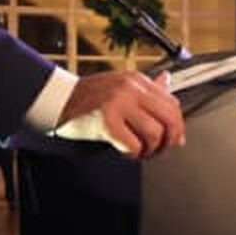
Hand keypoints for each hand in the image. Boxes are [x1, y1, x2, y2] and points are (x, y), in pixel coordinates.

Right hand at [56, 70, 185, 158]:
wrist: (57, 101)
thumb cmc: (88, 98)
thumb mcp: (120, 86)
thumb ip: (145, 87)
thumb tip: (169, 83)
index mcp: (136, 80)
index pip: (172, 103)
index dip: (178, 125)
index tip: (175, 138)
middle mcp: (130, 89)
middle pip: (169, 118)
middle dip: (169, 140)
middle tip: (159, 150)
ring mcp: (118, 103)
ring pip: (154, 134)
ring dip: (150, 150)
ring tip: (140, 151)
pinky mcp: (106, 122)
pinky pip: (134, 145)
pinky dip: (133, 154)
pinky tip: (125, 151)